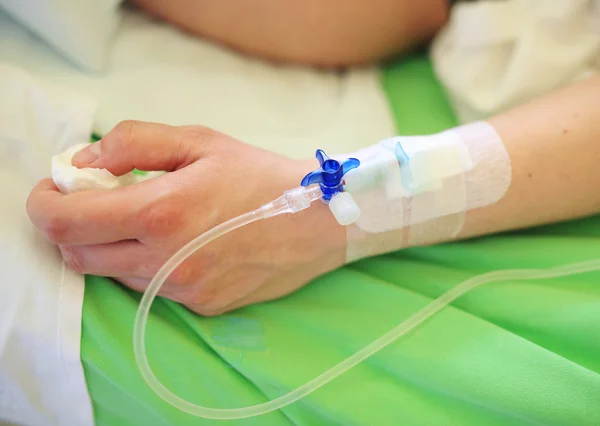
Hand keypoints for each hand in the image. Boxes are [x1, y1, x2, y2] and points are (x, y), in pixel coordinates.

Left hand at [27, 121, 345, 314]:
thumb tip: (86, 161)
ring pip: (112, 274)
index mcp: (162, 212)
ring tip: (147, 219)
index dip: (45, 203)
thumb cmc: (261, 175)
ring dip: (110, 245)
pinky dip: (145, 263)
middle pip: (78, 256)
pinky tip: (179, 243)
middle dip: (71, 227)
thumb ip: (134, 143)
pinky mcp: (200, 305)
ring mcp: (183, 290)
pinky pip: (150, 287)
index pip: (67, 223)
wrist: (318, 221)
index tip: (55, 188)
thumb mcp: (200, 142)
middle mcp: (166, 261)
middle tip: (96, 200)